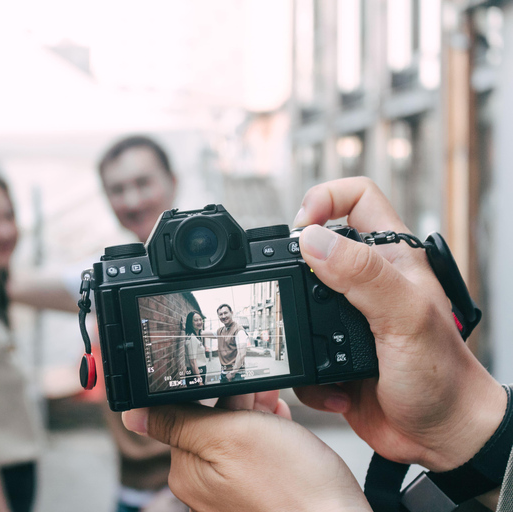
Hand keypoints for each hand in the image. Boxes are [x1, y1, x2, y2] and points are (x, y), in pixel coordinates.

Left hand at [122, 392, 370, 511]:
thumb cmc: (292, 489)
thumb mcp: (230, 436)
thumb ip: (179, 420)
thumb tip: (132, 414)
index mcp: (187, 470)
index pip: (188, 411)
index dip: (217, 391)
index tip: (240, 381)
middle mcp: (204, 484)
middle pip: (213, 420)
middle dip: (240, 402)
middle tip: (265, 396)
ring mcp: (232, 490)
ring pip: (238, 434)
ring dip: (258, 415)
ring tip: (278, 414)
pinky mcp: (258, 493)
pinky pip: (257, 454)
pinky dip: (271, 435)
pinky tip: (285, 432)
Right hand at [293, 177, 505, 471]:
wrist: (443, 439)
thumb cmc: (445, 378)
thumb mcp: (405, 318)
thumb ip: (362, 275)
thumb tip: (313, 241)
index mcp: (392, 260)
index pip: (357, 198)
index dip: (325, 198)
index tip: (304, 226)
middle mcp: (368, 284)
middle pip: (316, 247)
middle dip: (296, 270)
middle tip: (292, 289)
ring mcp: (348, 319)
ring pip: (298, 302)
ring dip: (298, 331)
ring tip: (316, 347)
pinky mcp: (333, 353)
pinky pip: (299, 350)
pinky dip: (309, 374)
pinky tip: (335, 385)